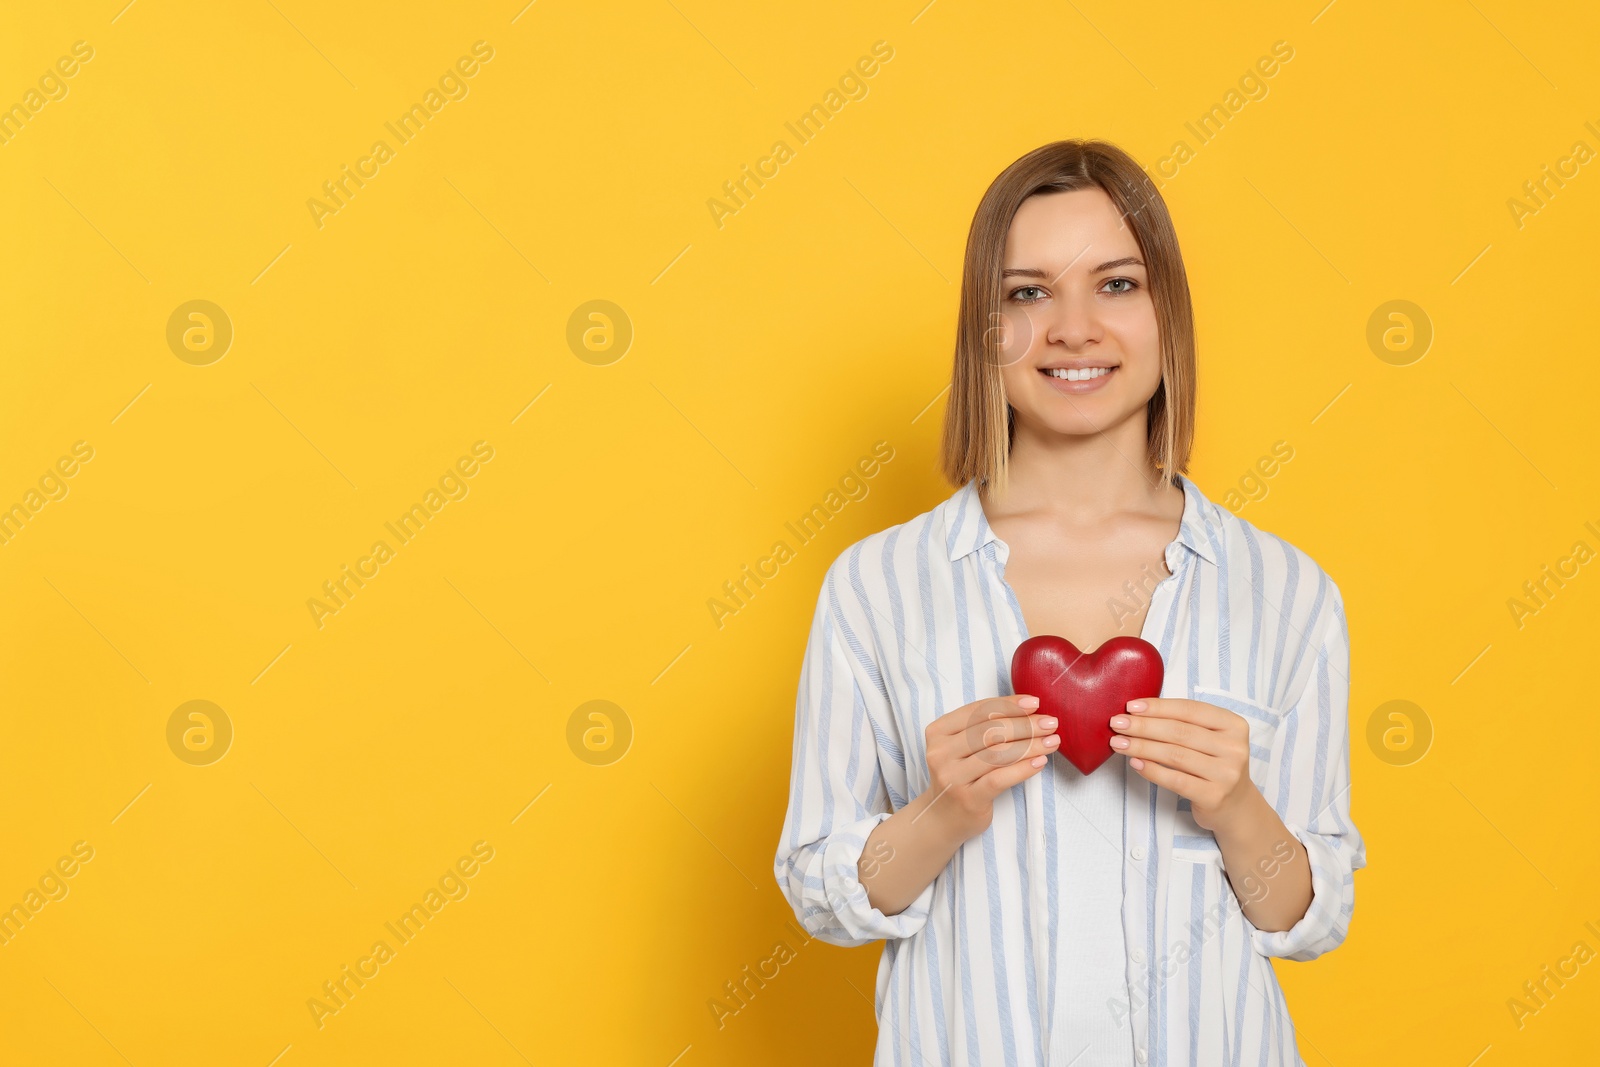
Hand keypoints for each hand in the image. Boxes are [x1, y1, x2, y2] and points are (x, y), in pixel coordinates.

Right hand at [921, 695, 1059, 840]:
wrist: (943, 818)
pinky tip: (1040, 762)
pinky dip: (1023, 768)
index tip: (1034, 703)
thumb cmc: (960, 776)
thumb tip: (1028, 711)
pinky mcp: (967, 798)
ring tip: (1052, 741)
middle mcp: (940, 752)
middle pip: (990, 731)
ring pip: (998, 754)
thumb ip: (983, 729)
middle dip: (1025, 725)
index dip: (1009, 705)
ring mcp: (952, 777)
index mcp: (938, 732)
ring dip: (1031, 745)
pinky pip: (1000, 778)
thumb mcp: (961, 748)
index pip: (978, 711)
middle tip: (1050, 723)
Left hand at [1108, 698, 1254, 831]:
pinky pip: (1175, 780)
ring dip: (1141, 747)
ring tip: (1118, 743)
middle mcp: (1234, 748)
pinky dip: (1151, 770)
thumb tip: (1137, 712)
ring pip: (1174, 755)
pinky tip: (1134, 763)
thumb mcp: (1210, 739)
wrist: (1236, 806)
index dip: (1158, 707)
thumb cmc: (1213, 765)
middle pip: (1179, 731)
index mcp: (1234, 725)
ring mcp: (1227, 774)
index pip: (1190, 710)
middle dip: (1143, 726)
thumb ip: (1184, 723)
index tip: (1130, 706)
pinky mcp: (1214, 796)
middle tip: (1117, 724)